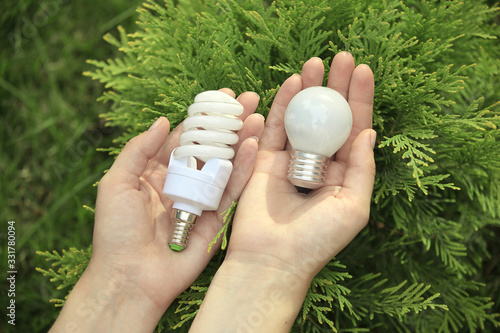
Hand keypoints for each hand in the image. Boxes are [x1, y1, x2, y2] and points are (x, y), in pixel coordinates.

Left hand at [49, 89, 263, 331]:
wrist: (131, 276)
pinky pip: (232, 190)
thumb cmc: (117, 231)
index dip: (202, 117)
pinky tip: (254, 147)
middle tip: (248, 100)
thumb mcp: (116, 183)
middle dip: (229, 123)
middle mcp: (183, 182)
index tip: (222, 97)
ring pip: (225, 165)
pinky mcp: (217, 218)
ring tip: (258, 117)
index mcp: (158, 172)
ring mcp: (202, 199)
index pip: (184, 138)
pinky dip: (244, 169)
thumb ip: (138, 150)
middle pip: (210, 147)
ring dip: (242, 140)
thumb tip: (163, 120)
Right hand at [228, 52, 374, 279]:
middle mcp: (319, 164)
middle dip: (335, 87)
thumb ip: (363, 169)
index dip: (360, 100)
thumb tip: (369, 133)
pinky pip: (276, 128)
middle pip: (329, 118)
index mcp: (344, 174)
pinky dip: (283, 105)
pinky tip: (292, 83)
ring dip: (309, 90)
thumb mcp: (354, 207)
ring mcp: (291, 161)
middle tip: (340, 58)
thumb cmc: (317, 240)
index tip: (363, 71)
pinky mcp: (265, 161)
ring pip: (303, 118)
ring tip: (315, 63)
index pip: (355, 129)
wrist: (271, 260)